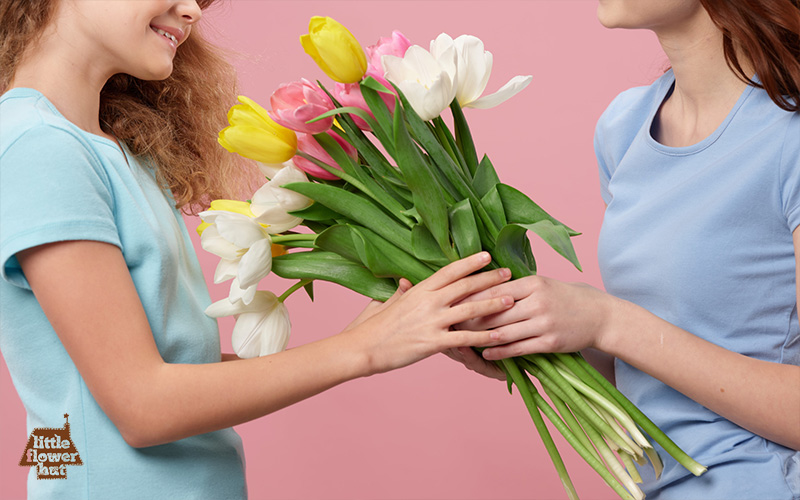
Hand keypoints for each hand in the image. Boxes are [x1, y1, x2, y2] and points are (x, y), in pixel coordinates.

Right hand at [346, 252, 513, 374]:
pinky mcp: (433, 342)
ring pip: (470, 309)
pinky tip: (501, 336)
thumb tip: (405, 282)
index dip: (469, 262)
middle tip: (509, 273)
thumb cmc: (371, 326)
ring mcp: (432, 321)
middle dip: (489, 279)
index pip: (449, 271)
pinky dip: (485, 337)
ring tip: (511, 300)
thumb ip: (401, 292)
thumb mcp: (386, 302)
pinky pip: (465, 338)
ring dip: (493, 304)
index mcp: (418, 290)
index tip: (487, 255)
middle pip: (465, 286)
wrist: (362, 348)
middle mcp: (428, 302)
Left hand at [456, 275, 615, 360]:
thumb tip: (483, 287)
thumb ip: (516, 286)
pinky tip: (485, 353)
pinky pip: (518, 348)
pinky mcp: (550, 342)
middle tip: (450, 323)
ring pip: (504, 332)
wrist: (600, 315)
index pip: (494, 289)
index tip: (453, 301)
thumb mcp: (543, 284)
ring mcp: (544, 323)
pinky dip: (499, 352)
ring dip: (480, 338)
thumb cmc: (567, 297)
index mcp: (533, 283)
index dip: (471, 297)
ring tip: (463, 340)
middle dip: (470, 319)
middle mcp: (538, 301)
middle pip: (495, 312)